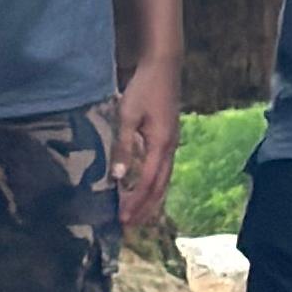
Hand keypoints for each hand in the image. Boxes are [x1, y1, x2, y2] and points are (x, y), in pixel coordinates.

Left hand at [112, 53, 179, 238]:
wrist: (164, 65)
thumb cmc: (144, 88)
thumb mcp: (128, 115)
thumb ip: (124, 146)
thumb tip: (119, 177)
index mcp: (161, 144)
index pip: (149, 182)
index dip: (136, 202)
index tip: (123, 219)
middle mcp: (170, 147)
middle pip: (161, 186)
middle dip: (146, 208)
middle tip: (130, 226)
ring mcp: (172, 142)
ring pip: (164, 179)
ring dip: (151, 199)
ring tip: (138, 215)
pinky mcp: (168, 137)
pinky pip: (163, 169)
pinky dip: (154, 184)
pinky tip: (145, 188)